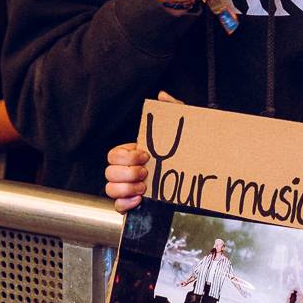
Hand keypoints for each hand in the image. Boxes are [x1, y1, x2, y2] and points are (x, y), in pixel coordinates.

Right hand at [105, 92, 177, 211]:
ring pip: (109, 189)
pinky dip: (125, 204)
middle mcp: (126, 171)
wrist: (194, 178)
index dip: (126, 156)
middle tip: (147, 173)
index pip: (112, 155)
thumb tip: (161, 95)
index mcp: (131, 154)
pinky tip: (140, 200)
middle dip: (127, 173)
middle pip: (108, 172)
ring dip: (126, 188)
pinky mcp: (132, 203)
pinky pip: (117, 206)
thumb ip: (173, 109)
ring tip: (145, 187)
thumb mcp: (180, 129)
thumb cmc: (184, 151)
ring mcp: (127, 187)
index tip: (146, 156)